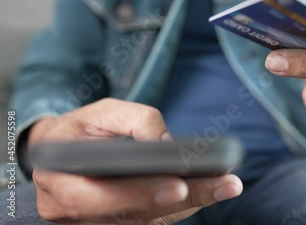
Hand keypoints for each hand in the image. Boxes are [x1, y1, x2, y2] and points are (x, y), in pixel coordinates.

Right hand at [28, 98, 242, 223]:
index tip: (178, 185)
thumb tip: (167, 143)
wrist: (59, 152)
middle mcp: (73, 213)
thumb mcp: (99, 112)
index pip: (98, 197)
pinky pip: (153, 221)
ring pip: (146, 221)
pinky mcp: (117, 224)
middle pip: (132, 215)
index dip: (139, 194)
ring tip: (226, 185)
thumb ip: (133, 120)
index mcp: (60, 182)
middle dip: (181, 201)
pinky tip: (211, 190)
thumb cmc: (79, 130)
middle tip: (223, 185)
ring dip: (190, 205)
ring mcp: (96, 224)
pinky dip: (183, 207)